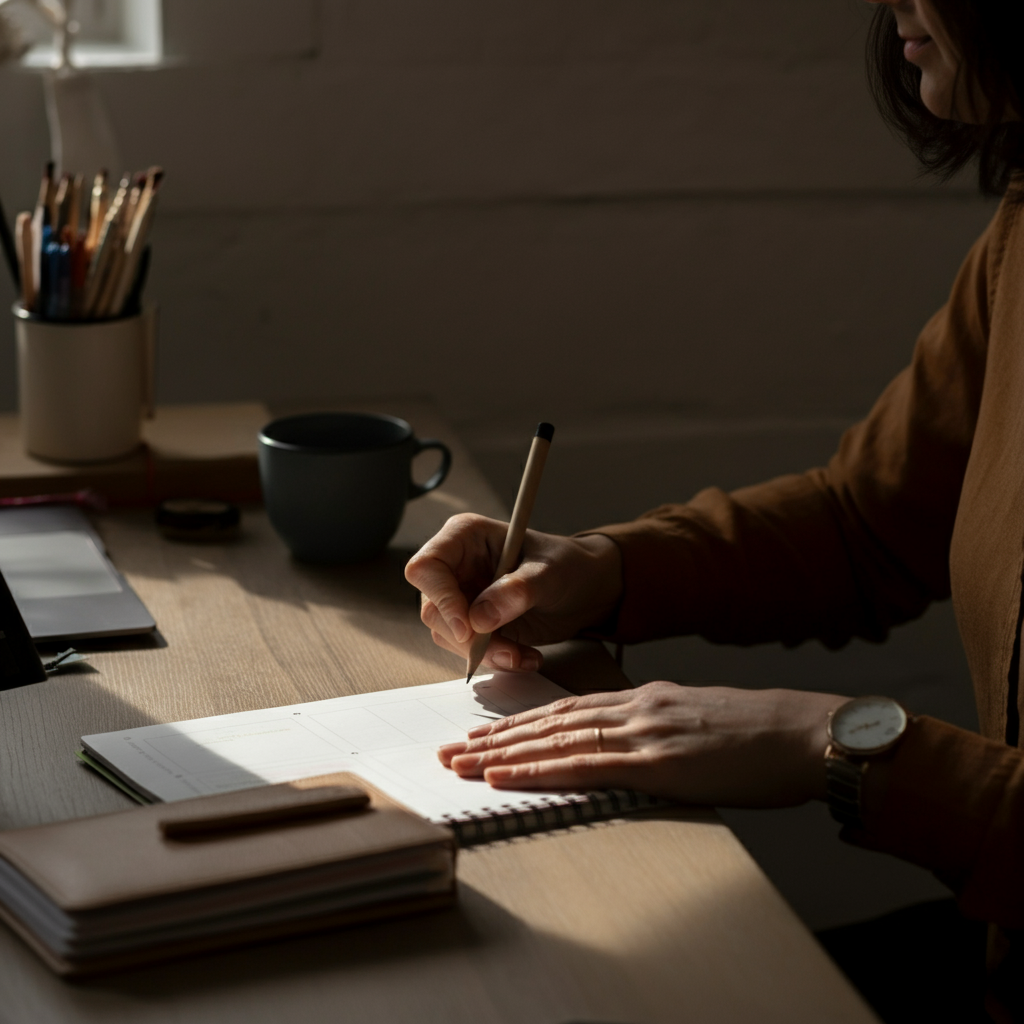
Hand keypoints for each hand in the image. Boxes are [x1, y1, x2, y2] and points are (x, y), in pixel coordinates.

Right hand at [404, 514, 622, 670]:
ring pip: (447, 635)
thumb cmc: (567, 565)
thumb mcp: (549, 572)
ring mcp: (461, 596)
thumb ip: (517, 590)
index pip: (427, 566)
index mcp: (465, 537)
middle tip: (506, 650)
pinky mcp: (472, 624)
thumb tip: (479, 618)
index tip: (467, 627)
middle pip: (432, 607)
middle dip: (467, 637)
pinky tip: (525, 657)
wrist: (585, 589)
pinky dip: (495, 659)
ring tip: (523, 655)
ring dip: (484, 653)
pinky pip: (467, 650)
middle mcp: (456, 566)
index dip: (440, 597)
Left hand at [438, 681, 848, 807]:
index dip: (518, 722)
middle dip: (494, 737)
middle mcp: (634, 707)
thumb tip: (624, 743)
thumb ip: (654, 725)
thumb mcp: (696, 718)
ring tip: (461, 765)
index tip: (482, 735)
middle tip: (450, 750)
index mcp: (642, 697)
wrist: (804, 733)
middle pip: (549, 720)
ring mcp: (644, 732)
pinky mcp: (658, 762)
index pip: (564, 708)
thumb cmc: (758, 733)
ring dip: (503, 754)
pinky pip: (586, 766)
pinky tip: (505, 777)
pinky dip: (538, 771)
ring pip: (556, 739)